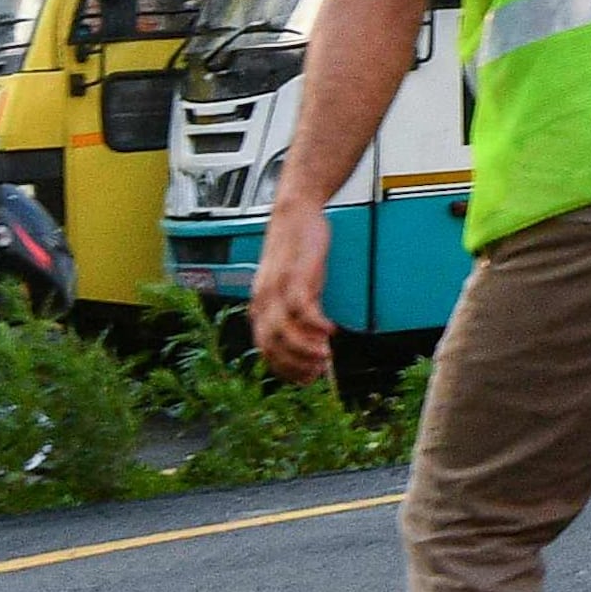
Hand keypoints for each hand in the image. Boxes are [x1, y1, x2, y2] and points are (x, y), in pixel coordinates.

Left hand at [247, 203, 337, 380]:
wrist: (294, 213)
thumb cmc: (295, 249)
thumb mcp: (291, 284)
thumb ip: (293, 309)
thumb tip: (311, 336)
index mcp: (259, 305)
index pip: (264, 349)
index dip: (285, 368)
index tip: (305, 378)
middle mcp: (263, 300)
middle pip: (272, 346)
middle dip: (295, 365)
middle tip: (317, 373)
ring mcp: (277, 290)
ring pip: (284, 333)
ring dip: (305, 350)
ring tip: (325, 357)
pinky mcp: (295, 278)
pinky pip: (303, 311)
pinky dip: (317, 326)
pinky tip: (331, 331)